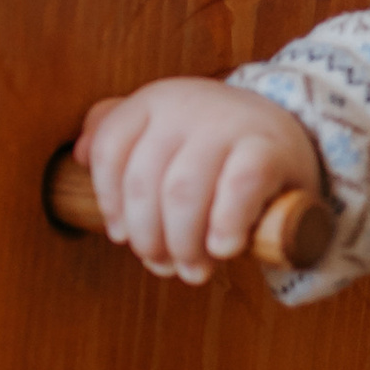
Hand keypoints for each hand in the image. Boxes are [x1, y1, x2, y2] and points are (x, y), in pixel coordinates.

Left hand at [76, 80, 324, 284]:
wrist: (291, 135)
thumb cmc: (218, 147)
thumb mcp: (168, 130)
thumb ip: (121, 133)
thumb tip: (78, 154)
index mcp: (156, 100)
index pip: (110, 149)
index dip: (108, 201)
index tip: (120, 236)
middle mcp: (188, 103)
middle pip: (144, 181)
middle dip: (148, 236)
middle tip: (161, 264)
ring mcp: (229, 122)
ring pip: (183, 191)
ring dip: (182, 242)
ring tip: (193, 268)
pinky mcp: (270, 147)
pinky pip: (238, 187)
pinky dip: (224, 225)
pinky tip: (224, 248)